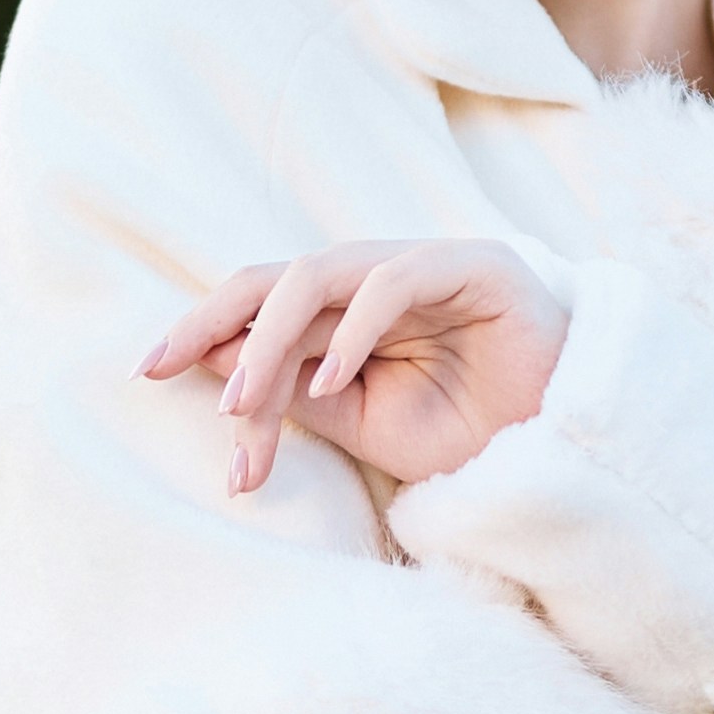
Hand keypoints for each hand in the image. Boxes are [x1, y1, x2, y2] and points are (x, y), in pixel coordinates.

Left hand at [142, 239, 568, 496]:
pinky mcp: (472, 265)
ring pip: (319, 278)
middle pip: (273, 280)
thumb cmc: (470, 435)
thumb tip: (214, 368)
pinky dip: (354, 331)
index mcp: (347, 313)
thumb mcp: (364, 426)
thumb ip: (298, 393)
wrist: (565, 448)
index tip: (149, 372)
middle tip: (162, 369)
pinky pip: (393, 283)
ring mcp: (423, 266)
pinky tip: (330, 383)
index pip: (260, 308)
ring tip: (241, 404)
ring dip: (270, 343)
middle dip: (211, 321)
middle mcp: (376, 280)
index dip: (204, 332)